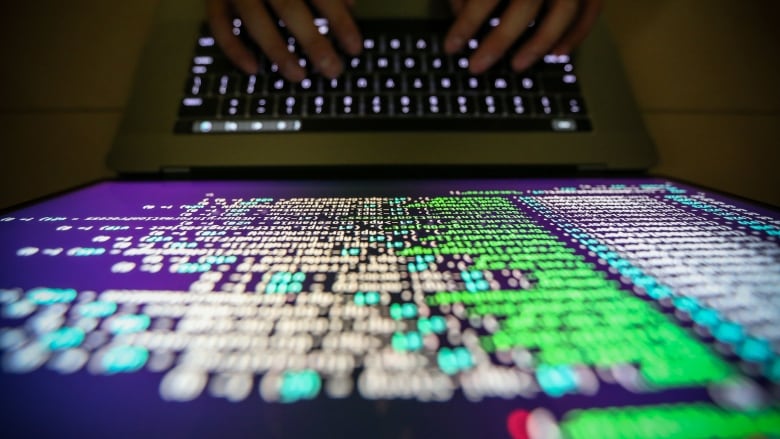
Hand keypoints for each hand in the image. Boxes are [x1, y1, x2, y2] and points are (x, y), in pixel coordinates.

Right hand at [206, 0, 361, 80]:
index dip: (340, 21)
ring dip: (277, 51)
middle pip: (290, 8)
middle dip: (313, 42)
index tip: (355, 49)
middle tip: (332, 70)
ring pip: (255, 20)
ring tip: (298, 76)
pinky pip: (219, 24)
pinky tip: (253, 69)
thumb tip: (349, 4)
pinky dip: (234, 49)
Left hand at [445, 0, 602, 73]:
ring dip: (540, 43)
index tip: (451, 46)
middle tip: (477, 66)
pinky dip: (576, 33)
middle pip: (526, 3)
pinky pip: (591, 8)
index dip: (468, 22)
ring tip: (517, 65)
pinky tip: (557, 54)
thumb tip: (461, 13)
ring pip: (565, 10)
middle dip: (499, 41)